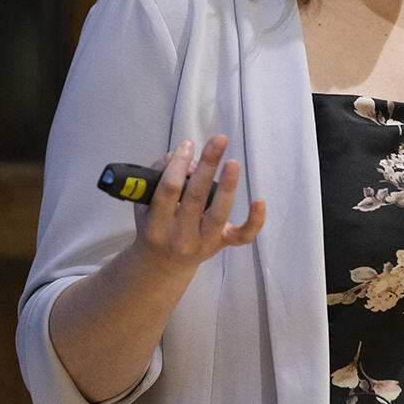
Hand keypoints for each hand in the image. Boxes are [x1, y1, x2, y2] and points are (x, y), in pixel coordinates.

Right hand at [132, 134, 266, 271]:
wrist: (164, 263)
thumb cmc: (155, 224)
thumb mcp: (144, 202)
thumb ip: (160, 173)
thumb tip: (188, 160)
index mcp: (157, 224)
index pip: (169, 190)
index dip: (178, 165)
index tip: (188, 144)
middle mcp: (180, 236)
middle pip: (196, 197)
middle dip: (207, 165)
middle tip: (218, 140)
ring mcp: (203, 242)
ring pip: (218, 213)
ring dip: (227, 186)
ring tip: (232, 163)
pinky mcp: (222, 244)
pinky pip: (242, 236)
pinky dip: (254, 221)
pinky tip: (259, 201)